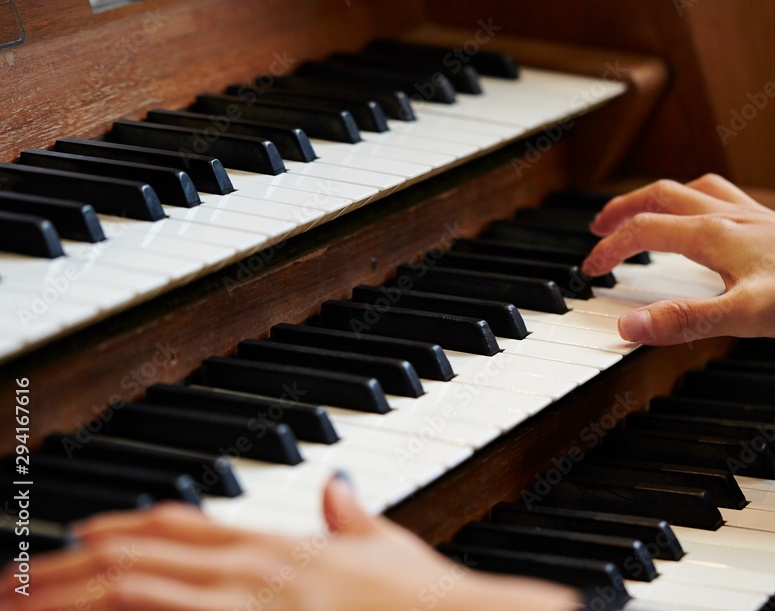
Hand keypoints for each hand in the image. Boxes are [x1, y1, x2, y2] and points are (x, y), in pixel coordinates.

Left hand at [2, 477, 577, 610]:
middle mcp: (255, 573)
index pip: (182, 524)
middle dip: (69, 566)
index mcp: (278, 545)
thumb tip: (338, 487)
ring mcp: (253, 610)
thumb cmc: (422, 596)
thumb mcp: (383, 545)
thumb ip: (351, 515)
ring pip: (141, 592)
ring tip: (18, 600)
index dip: (123, 525)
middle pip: (143, 556)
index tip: (76, 533)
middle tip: (10, 577)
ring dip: (74, 595)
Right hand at [581, 174, 774, 345]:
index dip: (609, 248)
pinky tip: (710, 222)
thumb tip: (628, 327)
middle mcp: (728, 216)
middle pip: (661, 196)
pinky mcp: (773, 224)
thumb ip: (683, 319)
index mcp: (712, 235)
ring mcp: (752, 216)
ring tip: (645, 211)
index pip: (643, 231)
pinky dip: (698, 200)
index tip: (589, 268)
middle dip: (623, 209)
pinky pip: (724, 196)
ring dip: (658, 197)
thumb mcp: (743, 315)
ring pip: (692, 189)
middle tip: (599, 226)